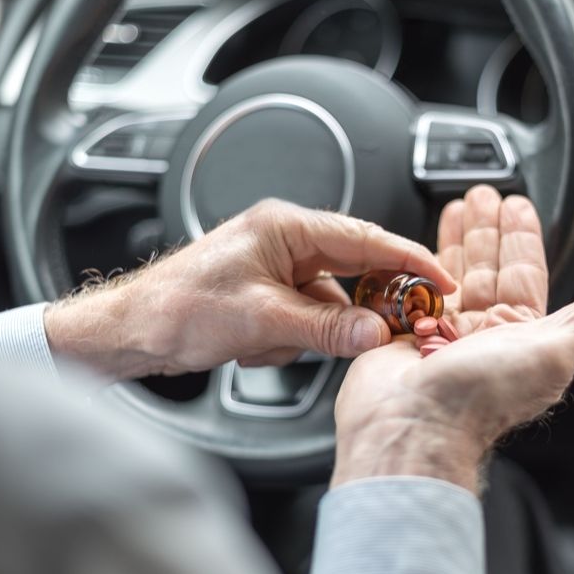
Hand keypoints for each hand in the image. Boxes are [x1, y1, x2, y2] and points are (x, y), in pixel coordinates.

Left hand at [44, 199, 455, 380]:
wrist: (131, 331)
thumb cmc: (177, 309)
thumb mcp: (262, 321)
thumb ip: (326, 328)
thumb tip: (377, 332)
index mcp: (287, 227)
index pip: (366, 238)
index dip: (410, 260)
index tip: (442, 281)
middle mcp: (285, 241)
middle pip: (353, 270)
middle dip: (358, 307)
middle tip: (385, 329)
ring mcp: (277, 268)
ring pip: (330, 303)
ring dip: (312, 331)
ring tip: (270, 341)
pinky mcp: (269, 295)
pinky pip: (307, 318)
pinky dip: (293, 339)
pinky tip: (257, 346)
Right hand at [332, 185, 573, 493]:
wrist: (416, 423)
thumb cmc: (483, 395)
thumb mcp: (553, 351)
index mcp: (520, 336)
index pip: (526, 274)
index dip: (523, 239)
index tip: (517, 207)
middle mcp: (482, 335)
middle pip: (487, 269)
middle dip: (487, 230)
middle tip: (483, 196)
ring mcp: (442, 336)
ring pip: (451, 277)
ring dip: (455, 240)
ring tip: (456, 207)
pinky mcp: (405, 336)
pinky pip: (413, 294)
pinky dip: (415, 267)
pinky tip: (418, 246)